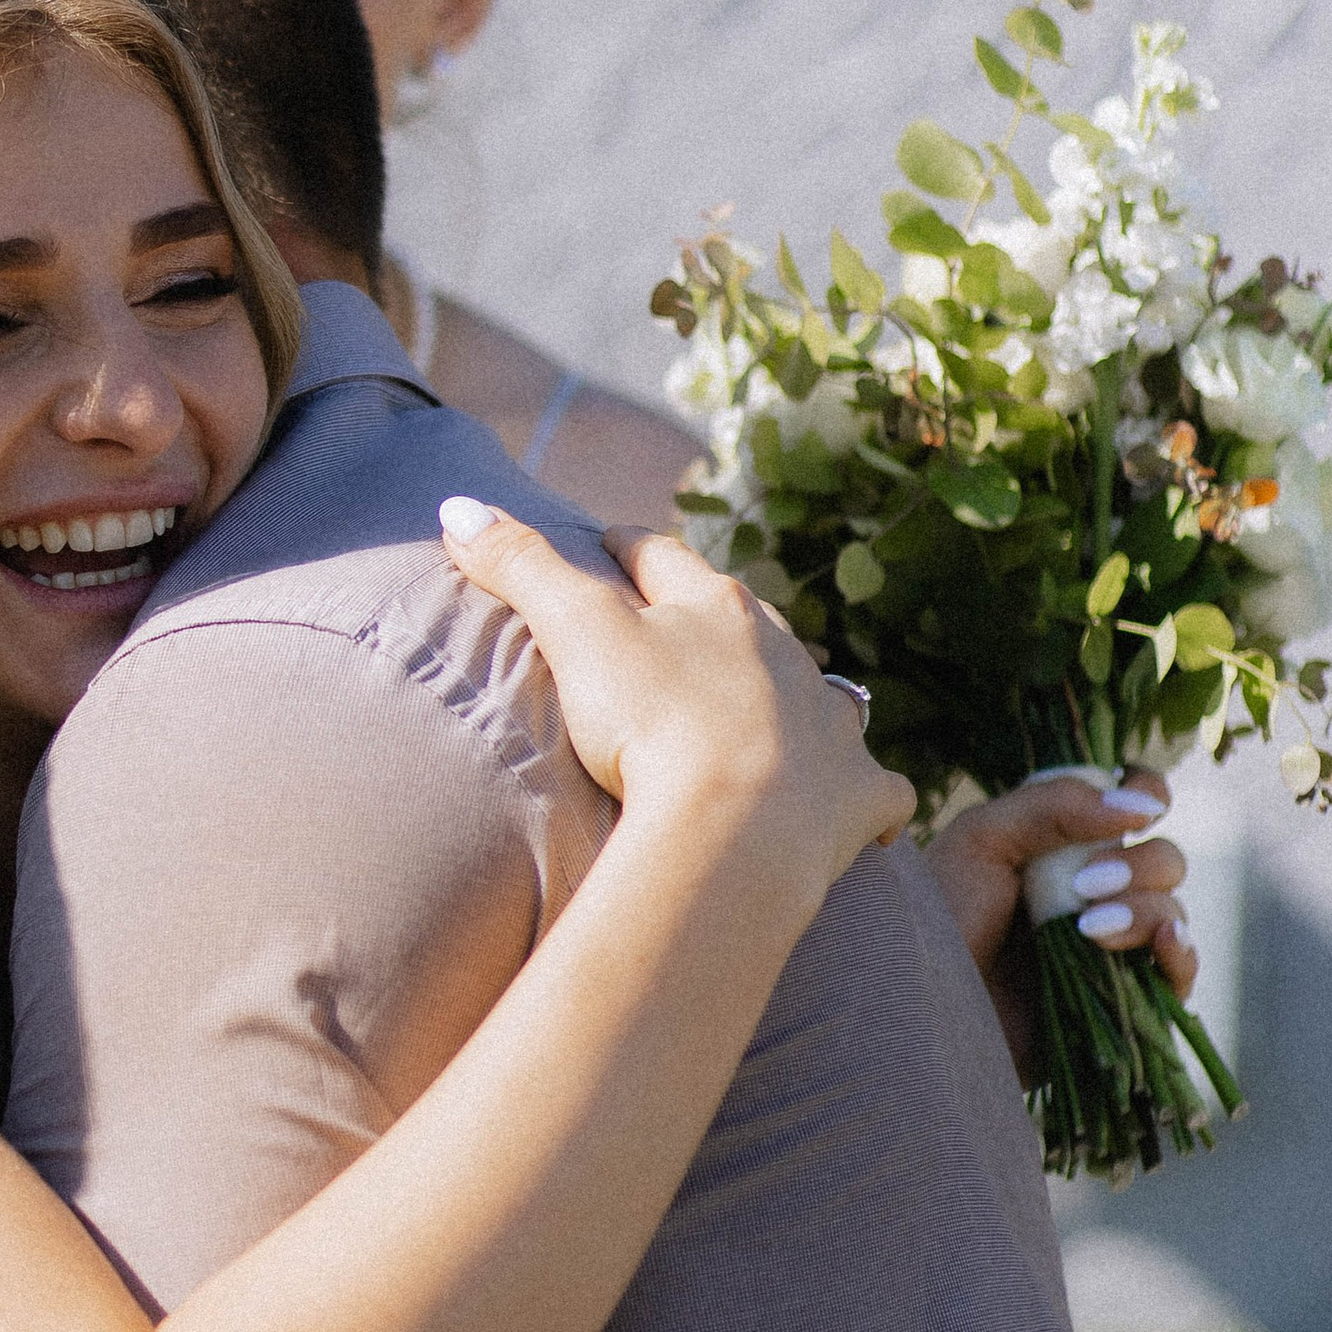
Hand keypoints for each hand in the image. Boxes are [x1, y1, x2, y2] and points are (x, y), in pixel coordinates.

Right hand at [438, 498, 913, 892]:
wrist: (739, 825)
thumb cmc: (655, 722)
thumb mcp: (575, 633)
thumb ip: (520, 567)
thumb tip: (456, 505)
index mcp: (713, 606)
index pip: (662, 559)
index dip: (629, 548)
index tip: (607, 540)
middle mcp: (782, 653)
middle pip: (745, 618)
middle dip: (717, 615)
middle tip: (685, 621)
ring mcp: (827, 724)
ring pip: (820, 692)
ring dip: (799, 696)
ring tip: (774, 709)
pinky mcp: (856, 797)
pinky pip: (876, 790)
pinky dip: (868, 794)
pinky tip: (866, 805)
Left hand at [923, 768, 1190, 1079]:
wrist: (921, 1008)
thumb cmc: (939, 918)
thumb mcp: (981, 840)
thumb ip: (1055, 804)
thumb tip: (1144, 808)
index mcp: (1062, 844)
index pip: (1132, 805)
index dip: (1148, 797)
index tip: (1142, 809)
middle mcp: (1093, 890)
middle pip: (1163, 860)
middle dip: (1140, 865)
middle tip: (1086, 885)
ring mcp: (1109, 946)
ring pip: (1171, 912)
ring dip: (1143, 910)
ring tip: (1087, 930)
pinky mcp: (1119, 1000)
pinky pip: (1178, 975)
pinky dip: (1181, 955)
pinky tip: (1161, 945)